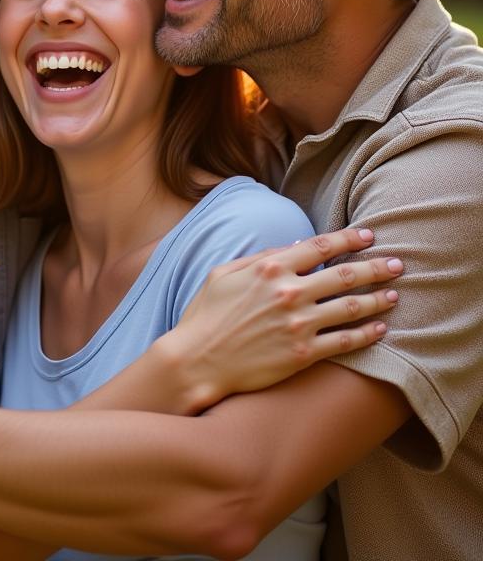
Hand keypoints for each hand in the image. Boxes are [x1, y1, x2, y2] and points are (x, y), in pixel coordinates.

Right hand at [163, 227, 401, 410]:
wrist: (198, 360)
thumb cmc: (206, 315)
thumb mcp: (224, 274)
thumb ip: (260, 257)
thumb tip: (294, 245)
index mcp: (269, 268)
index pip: (320, 247)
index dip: (348, 239)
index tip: (369, 236)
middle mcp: (289, 293)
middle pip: (345, 275)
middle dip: (375, 267)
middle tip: (397, 264)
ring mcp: (299, 324)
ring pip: (351, 307)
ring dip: (378, 299)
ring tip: (395, 294)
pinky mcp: (304, 354)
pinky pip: (345, 341)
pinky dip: (367, 334)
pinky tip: (381, 329)